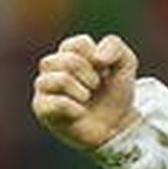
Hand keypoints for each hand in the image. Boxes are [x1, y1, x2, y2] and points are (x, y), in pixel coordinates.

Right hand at [31, 34, 139, 150]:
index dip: (96, 58)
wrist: (116, 124)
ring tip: (87, 98)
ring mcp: (45, 88)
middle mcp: (53, 68)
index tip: (104, 70)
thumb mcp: (125, 63)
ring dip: (80, 90)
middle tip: (96, 85)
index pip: (77, 44)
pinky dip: (75, 108)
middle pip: (64, 60)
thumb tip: (97, 57)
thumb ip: (115, 46)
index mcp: (70, 53)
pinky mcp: (42, 108)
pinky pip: (53, 103)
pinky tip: (80, 112)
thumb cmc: (115, 92)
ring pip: (54, 79)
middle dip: (88, 74)